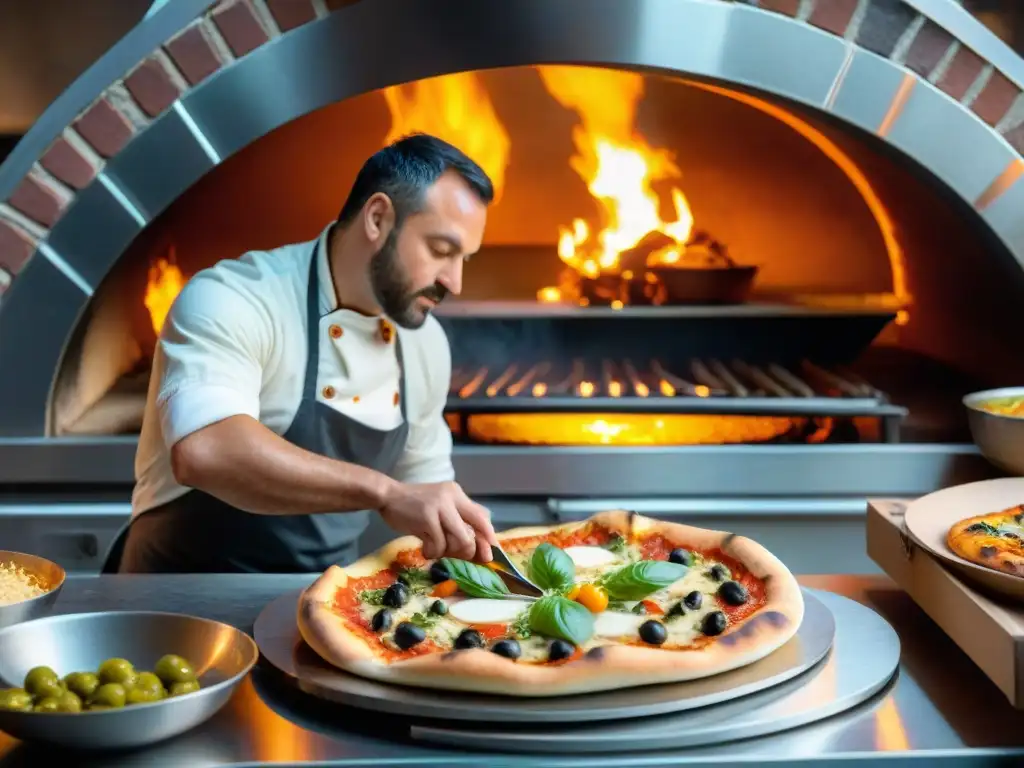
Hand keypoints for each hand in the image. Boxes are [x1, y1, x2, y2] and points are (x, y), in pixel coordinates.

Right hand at [379, 481, 497, 561]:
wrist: (388, 496)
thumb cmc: (414, 505)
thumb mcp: (440, 505)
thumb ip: (457, 518)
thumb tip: (478, 545)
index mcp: (457, 494)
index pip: (482, 517)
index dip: (489, 538)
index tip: (490, 554)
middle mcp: (452, 498)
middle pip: (474, 532)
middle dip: (470, 550)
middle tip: (459, 557)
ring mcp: (440, 507)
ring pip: (460, 541)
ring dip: (449, 552)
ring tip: (437, 550)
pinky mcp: (427, 519)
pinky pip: (439, 545)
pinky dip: (433, 552)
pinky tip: (425, 548)